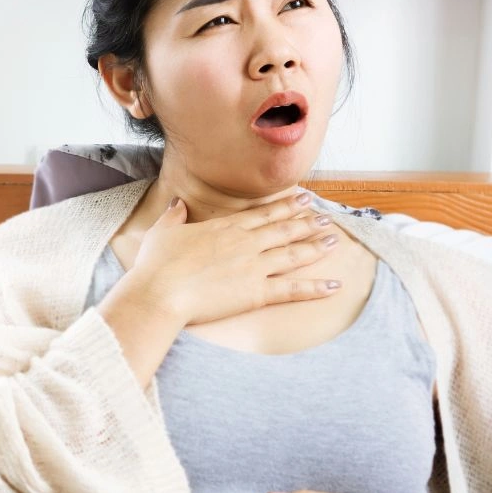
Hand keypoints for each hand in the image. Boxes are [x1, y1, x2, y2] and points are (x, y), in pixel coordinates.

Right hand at [124, 191, 341, 327]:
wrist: (160, 292)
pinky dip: (315, 288)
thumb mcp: (162, 231)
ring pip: (293, 254)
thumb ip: (174, 216)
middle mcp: (246, 243)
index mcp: (225, 227)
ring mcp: (254, 267)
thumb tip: (178, 204)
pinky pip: (293, 290)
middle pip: (283, 229)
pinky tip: (335, 285)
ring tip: (333, 240)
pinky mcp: (257, 293)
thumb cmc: (156, 264)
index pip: (263, 214)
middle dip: (306, 222)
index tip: (303, 199)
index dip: (285, 206)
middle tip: (325, 217)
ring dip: (315, 247)